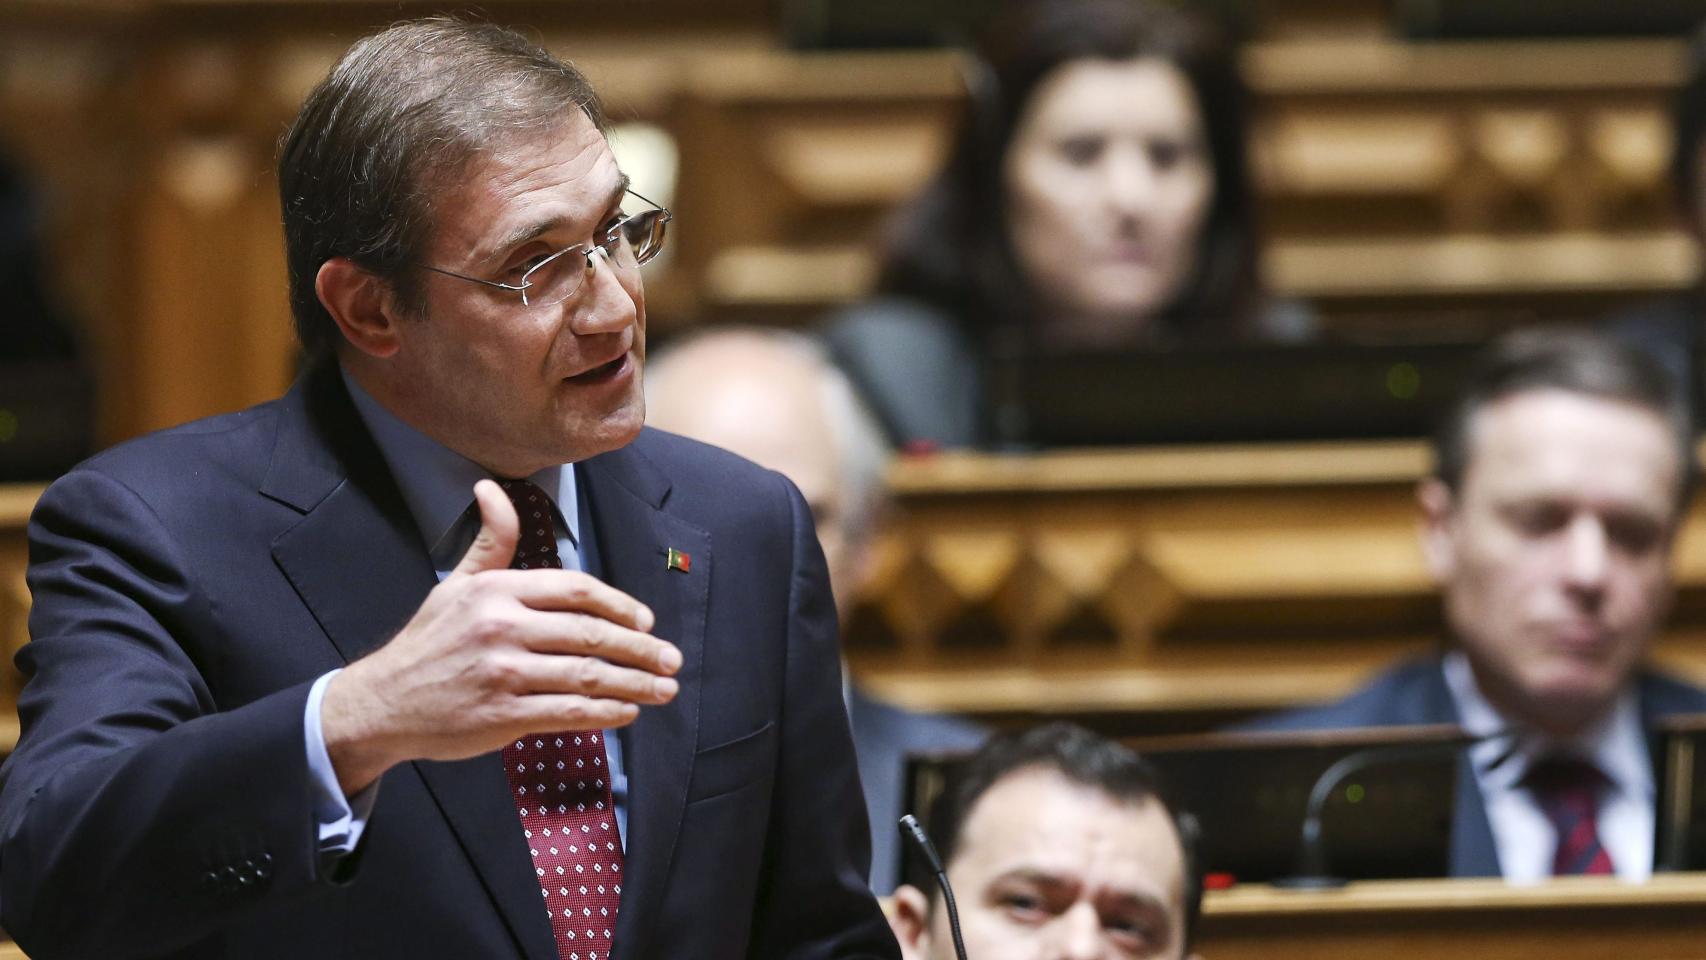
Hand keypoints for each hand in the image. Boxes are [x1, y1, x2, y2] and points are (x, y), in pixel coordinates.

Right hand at [320, 479, 680, 794]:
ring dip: (635, 684)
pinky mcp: (502, 715)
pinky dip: (605, 713)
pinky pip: (568, 712)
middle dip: (640, 649)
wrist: (383, 702)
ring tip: (663, 689)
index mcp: (497, 591)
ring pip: (586, 676)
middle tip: (671, 660)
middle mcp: (501, 628)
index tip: (646, 622)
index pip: (576, 590)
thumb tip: (491, 488)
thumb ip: (492, 541)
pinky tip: (628, 712)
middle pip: (590, 634)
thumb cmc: (429, 642)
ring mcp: (502, 674)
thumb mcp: (457, 584)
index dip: (620, 605)